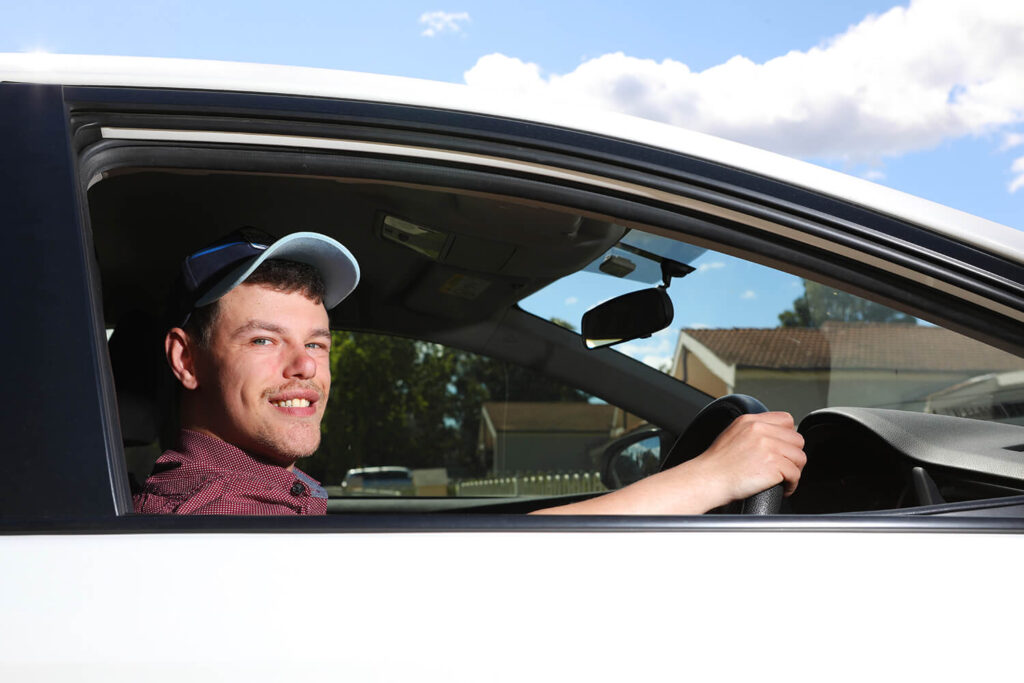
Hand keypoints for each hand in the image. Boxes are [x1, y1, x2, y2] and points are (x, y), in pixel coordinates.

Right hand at [684, 412, 806, 506]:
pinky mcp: (773, 464)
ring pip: (800, 457)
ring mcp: (768, 446)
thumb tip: (773, 439)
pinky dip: (791, 484)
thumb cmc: (716, 465)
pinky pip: (795, 474)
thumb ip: (753, 432)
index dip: (788, 437)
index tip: (783, 449)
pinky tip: (782, 488)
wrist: (707, 479)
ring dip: (794, 471)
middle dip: (792, 456)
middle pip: (797, 440)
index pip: (786, 420)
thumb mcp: (732, 435)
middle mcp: (760, 430)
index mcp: (750, 421)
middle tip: (783, 467)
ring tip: (783, 479)